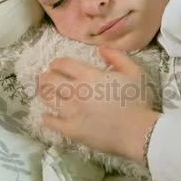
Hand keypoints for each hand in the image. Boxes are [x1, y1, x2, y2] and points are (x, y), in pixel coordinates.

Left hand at [36, 46, 160, 162]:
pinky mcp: (71, 130)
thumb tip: (100, 49)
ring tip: (42, 92)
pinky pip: (52, 122)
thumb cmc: (138, 101)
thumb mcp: (134, 72)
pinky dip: (47, 118)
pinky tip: (46, 116)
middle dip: (45, 76)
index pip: (64, 64)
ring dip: (43, 93)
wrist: (138, 132)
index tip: (54, 65)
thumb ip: (117, 56)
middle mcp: (75, 91)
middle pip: (51, 80)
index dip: (56, 63)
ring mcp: (71, 111)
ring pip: (48, 99)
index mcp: (89, 76)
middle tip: (44, 77)